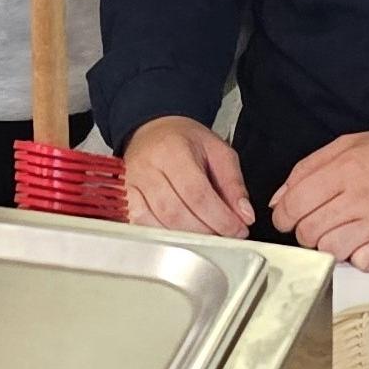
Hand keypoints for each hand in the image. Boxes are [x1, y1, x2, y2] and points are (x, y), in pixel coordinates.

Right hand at [124, 115, 255, 237]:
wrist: (152, 130)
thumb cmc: (184, 141)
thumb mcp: (217, 150)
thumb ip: (233, 183)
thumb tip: (244, 215)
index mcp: (173, 151)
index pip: (197, 193)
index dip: (219, 217)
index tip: (237, 230)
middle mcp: (148, 169)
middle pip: (177, 213)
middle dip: (205, 231)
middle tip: (225, 236)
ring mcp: (131, 186)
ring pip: (158, 225)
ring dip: (187, 239)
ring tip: (208, 236)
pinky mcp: (124, 201)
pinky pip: (142, 228)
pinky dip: (164, 237)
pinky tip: (182, 236)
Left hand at [270, 122, 368, 268]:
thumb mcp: (353, 143)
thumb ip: (310, 167)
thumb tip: (280, 198)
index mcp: (347, 167)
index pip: (292, 205)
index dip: (285, 216)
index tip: (293, 217)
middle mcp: (362, 196)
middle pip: (308, 232)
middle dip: (308, 232)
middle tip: (325, 223)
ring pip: (331, 251)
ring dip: (333, 246)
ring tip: (350, 231)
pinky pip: (362, 264)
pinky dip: (361, 258)